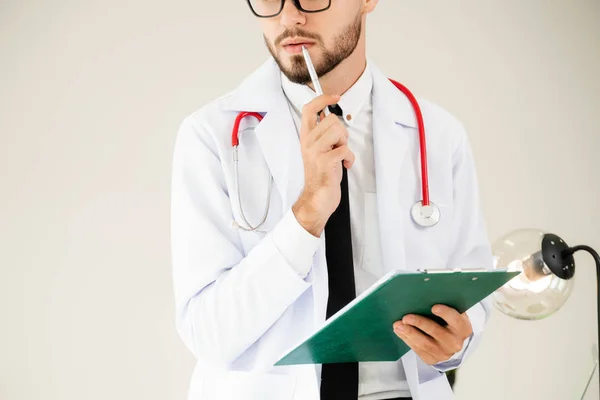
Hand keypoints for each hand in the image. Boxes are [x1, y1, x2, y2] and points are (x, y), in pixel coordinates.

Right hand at [292, 94, 354, 236]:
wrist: (317, 198)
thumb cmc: (322, 174)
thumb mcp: (320, 149)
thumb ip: (323, 133)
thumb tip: (329, 114)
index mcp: (306, 137)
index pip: (308, 109)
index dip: (322, 98)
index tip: (335, 96)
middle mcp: (308, 142)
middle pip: (331, 119)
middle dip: (342, 131)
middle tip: (339, 146)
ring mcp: (315, 152)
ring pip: (338, 131)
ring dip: (345, 143)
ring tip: (340, 155)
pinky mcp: (324, 162)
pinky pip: (344, 149)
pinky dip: (349, 158)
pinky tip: (345, 165)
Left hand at [392, 305, 472, 365]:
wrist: (452, 343)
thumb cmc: (449, 322)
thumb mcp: (453, 313)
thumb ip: (444, 304)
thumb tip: (426, 290)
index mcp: (463, 328)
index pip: (455, 320)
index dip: (445, 313)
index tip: (434, 307)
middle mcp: (455, 342)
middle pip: (436, 332)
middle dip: (420, 324)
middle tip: (406, 317)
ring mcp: (443, 353)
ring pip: (424, 344)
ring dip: (409, 333)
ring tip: (398, 325)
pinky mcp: (432, 359)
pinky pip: (417, 350)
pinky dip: (407, 339)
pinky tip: (399, 331)